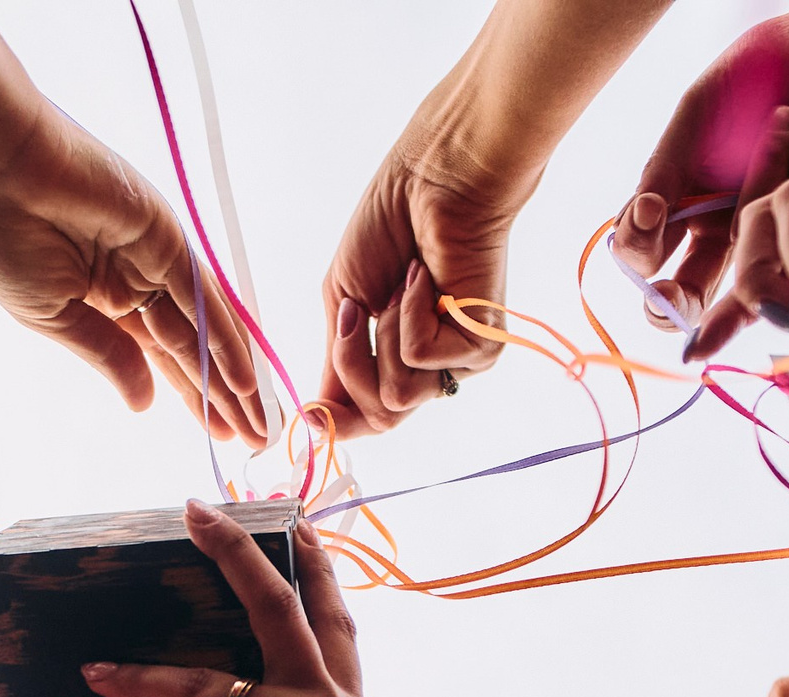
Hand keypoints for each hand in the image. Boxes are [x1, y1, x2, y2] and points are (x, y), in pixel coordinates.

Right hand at [0, 105, 266, 449]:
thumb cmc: (2, 238)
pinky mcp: (167, 238)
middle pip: (189, 348)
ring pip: (203, 329)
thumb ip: (108, 356)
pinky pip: (202, 295)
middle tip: (251, 438)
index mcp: (102, 301)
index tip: (217, 434)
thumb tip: (143, 402)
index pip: (159, 357)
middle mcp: (136, 281)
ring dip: (231, 376)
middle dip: (219, 396)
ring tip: (255, 421)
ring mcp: (155, 259)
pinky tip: (242, 377)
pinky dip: (224, 337)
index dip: (189, 396)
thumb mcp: (55, 317)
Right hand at [318, 103, 534, 437]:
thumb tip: (315, 418)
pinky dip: (409, 315)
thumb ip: (335, 363)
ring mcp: (459, 361)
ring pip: (398, 395)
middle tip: (353, 312)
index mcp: (399, 358)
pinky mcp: (479, 347)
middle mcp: (433, 367)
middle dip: (352, 365)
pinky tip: (421, 278)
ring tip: (399, 285)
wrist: (431, 182)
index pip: (372, 417)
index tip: (309, 416)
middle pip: (382, 416)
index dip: (338, 423)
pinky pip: (419, 359)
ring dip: (382, 336)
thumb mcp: (344, 301)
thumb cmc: (389, 227)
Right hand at [613, 17, 788, 328]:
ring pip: (754, 247)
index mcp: (683, 200)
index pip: (647, 255)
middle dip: (684, 296)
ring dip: (767, 169)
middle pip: (694, 287)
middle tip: (683, 293)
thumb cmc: (762, 67)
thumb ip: (664, 167)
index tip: (647, 245)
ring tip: (785, 111)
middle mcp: (723, 223)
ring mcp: (772, 229)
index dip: (643, 264)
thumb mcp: (699, 109)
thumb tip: (639, 221)